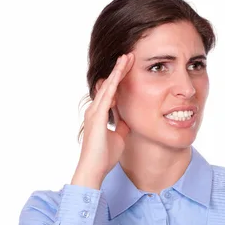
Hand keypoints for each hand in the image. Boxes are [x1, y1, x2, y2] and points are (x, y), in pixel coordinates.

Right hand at [72, 53, 133, 187]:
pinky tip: (121, 72)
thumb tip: (128, 119)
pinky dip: (115, 83)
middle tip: (129, 55)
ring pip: (108, 86)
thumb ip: (122, 125)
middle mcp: (95, 110)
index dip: (121, 79)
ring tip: (126, 57)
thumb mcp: (119, 137)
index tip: (130, 67)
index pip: (112, 91)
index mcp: (100, 114)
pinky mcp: (97, 116)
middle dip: (119, 70)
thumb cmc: (104, 156)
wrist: (94, 169)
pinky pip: (107, 95)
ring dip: (117, 71)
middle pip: (109, 84)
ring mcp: (94, 112)